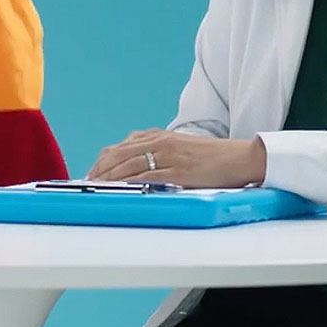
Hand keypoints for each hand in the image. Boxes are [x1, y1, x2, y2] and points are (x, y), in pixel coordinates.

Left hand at [86, 128, 266, 187]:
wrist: (239, 157)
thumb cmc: (212, 157)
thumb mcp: (179, 148)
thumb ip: (158, 152)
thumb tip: (136, 166)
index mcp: (158, 136)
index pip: (120, 147)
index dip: (102, 161)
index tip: (92, 173)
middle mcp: (159, 142)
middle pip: (118, 154)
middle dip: (99, 170)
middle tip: (87, 183)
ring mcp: (167, 155)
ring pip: (128, 164)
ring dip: (108, 177)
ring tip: (96, 188)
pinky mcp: (177, 170)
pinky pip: (147, 176)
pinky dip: (129, 183)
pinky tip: (119, 190)